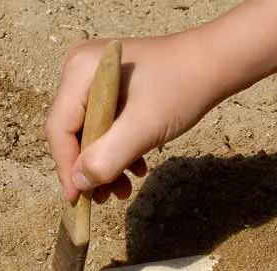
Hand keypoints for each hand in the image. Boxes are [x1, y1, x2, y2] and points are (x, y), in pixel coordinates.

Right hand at [45, 32, 223, 203]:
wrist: (217, 63)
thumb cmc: (181, 87)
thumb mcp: (142, 129)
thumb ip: (106, 159)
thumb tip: (79, 184)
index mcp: (79, 71)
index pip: (59, 129)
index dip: (66, 167)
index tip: (77, 200)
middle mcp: (80, 70)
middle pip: (72, 132)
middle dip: (89, 168)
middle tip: (105, 199)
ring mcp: (96, 77)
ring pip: (89, 132)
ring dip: (105, 164)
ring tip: (124, 190)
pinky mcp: (113, 87)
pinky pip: (105, 125)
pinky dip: (118, 150)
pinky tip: (137, 168)